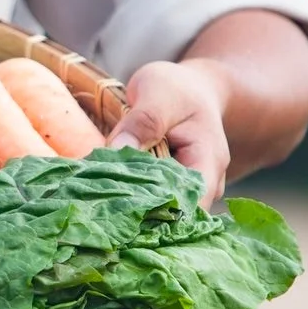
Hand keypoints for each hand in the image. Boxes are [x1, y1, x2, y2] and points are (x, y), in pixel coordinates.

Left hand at [105, 59, 232, 208]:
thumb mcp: (159, 95)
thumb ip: (143, 121)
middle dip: (140, 219)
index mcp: (208, 162)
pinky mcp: (167, 190)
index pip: (190, 205)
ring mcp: (186, 190)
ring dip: (132, 212)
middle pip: (174, 215)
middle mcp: (204, 184)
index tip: (124, 219)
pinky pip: (149, 203)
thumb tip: (118, 149)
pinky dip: (129, 202)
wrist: (188, 88)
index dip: (161, 217)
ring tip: (99, 213)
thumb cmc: (178, 89)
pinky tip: (104, 204)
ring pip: (160, 212)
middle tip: (102, 219)